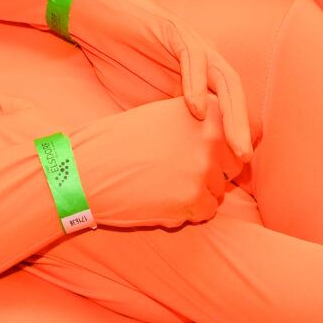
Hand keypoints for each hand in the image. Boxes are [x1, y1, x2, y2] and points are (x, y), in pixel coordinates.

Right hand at [68, 0, 252, 163]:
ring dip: (231, 112)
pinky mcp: (174, 32)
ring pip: (224, 78)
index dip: (235, 138)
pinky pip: (193, 57)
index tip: (236, 175)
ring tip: (232, 143)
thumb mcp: (147, 103)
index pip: (229, 110)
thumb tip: (175, 165)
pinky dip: (196, 83)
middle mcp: (205, 62)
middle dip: (242, 130)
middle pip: (235, 97)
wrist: (101, 20)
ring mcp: (193, 45)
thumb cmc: (123, 63)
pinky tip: (194, 107)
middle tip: (243, 162)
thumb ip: (166, 124)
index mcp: (202, 80)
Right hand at [70, 98, 239, 227]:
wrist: (85, 170)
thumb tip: (237, 146)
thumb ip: (202, 125)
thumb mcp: (167, 117)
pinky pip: (206, 212)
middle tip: (170, 169)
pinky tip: (158, 199)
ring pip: (217, 192)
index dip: (214, 150)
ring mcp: (204, 168)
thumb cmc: (123, 143)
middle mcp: (212, 135)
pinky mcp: (193, 199)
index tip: (187, 152)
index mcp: (209, 110)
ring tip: (159, 182)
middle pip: (231, 167)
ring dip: (195, 193)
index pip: (237, 139)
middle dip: (208, 173)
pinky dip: (186, 212)